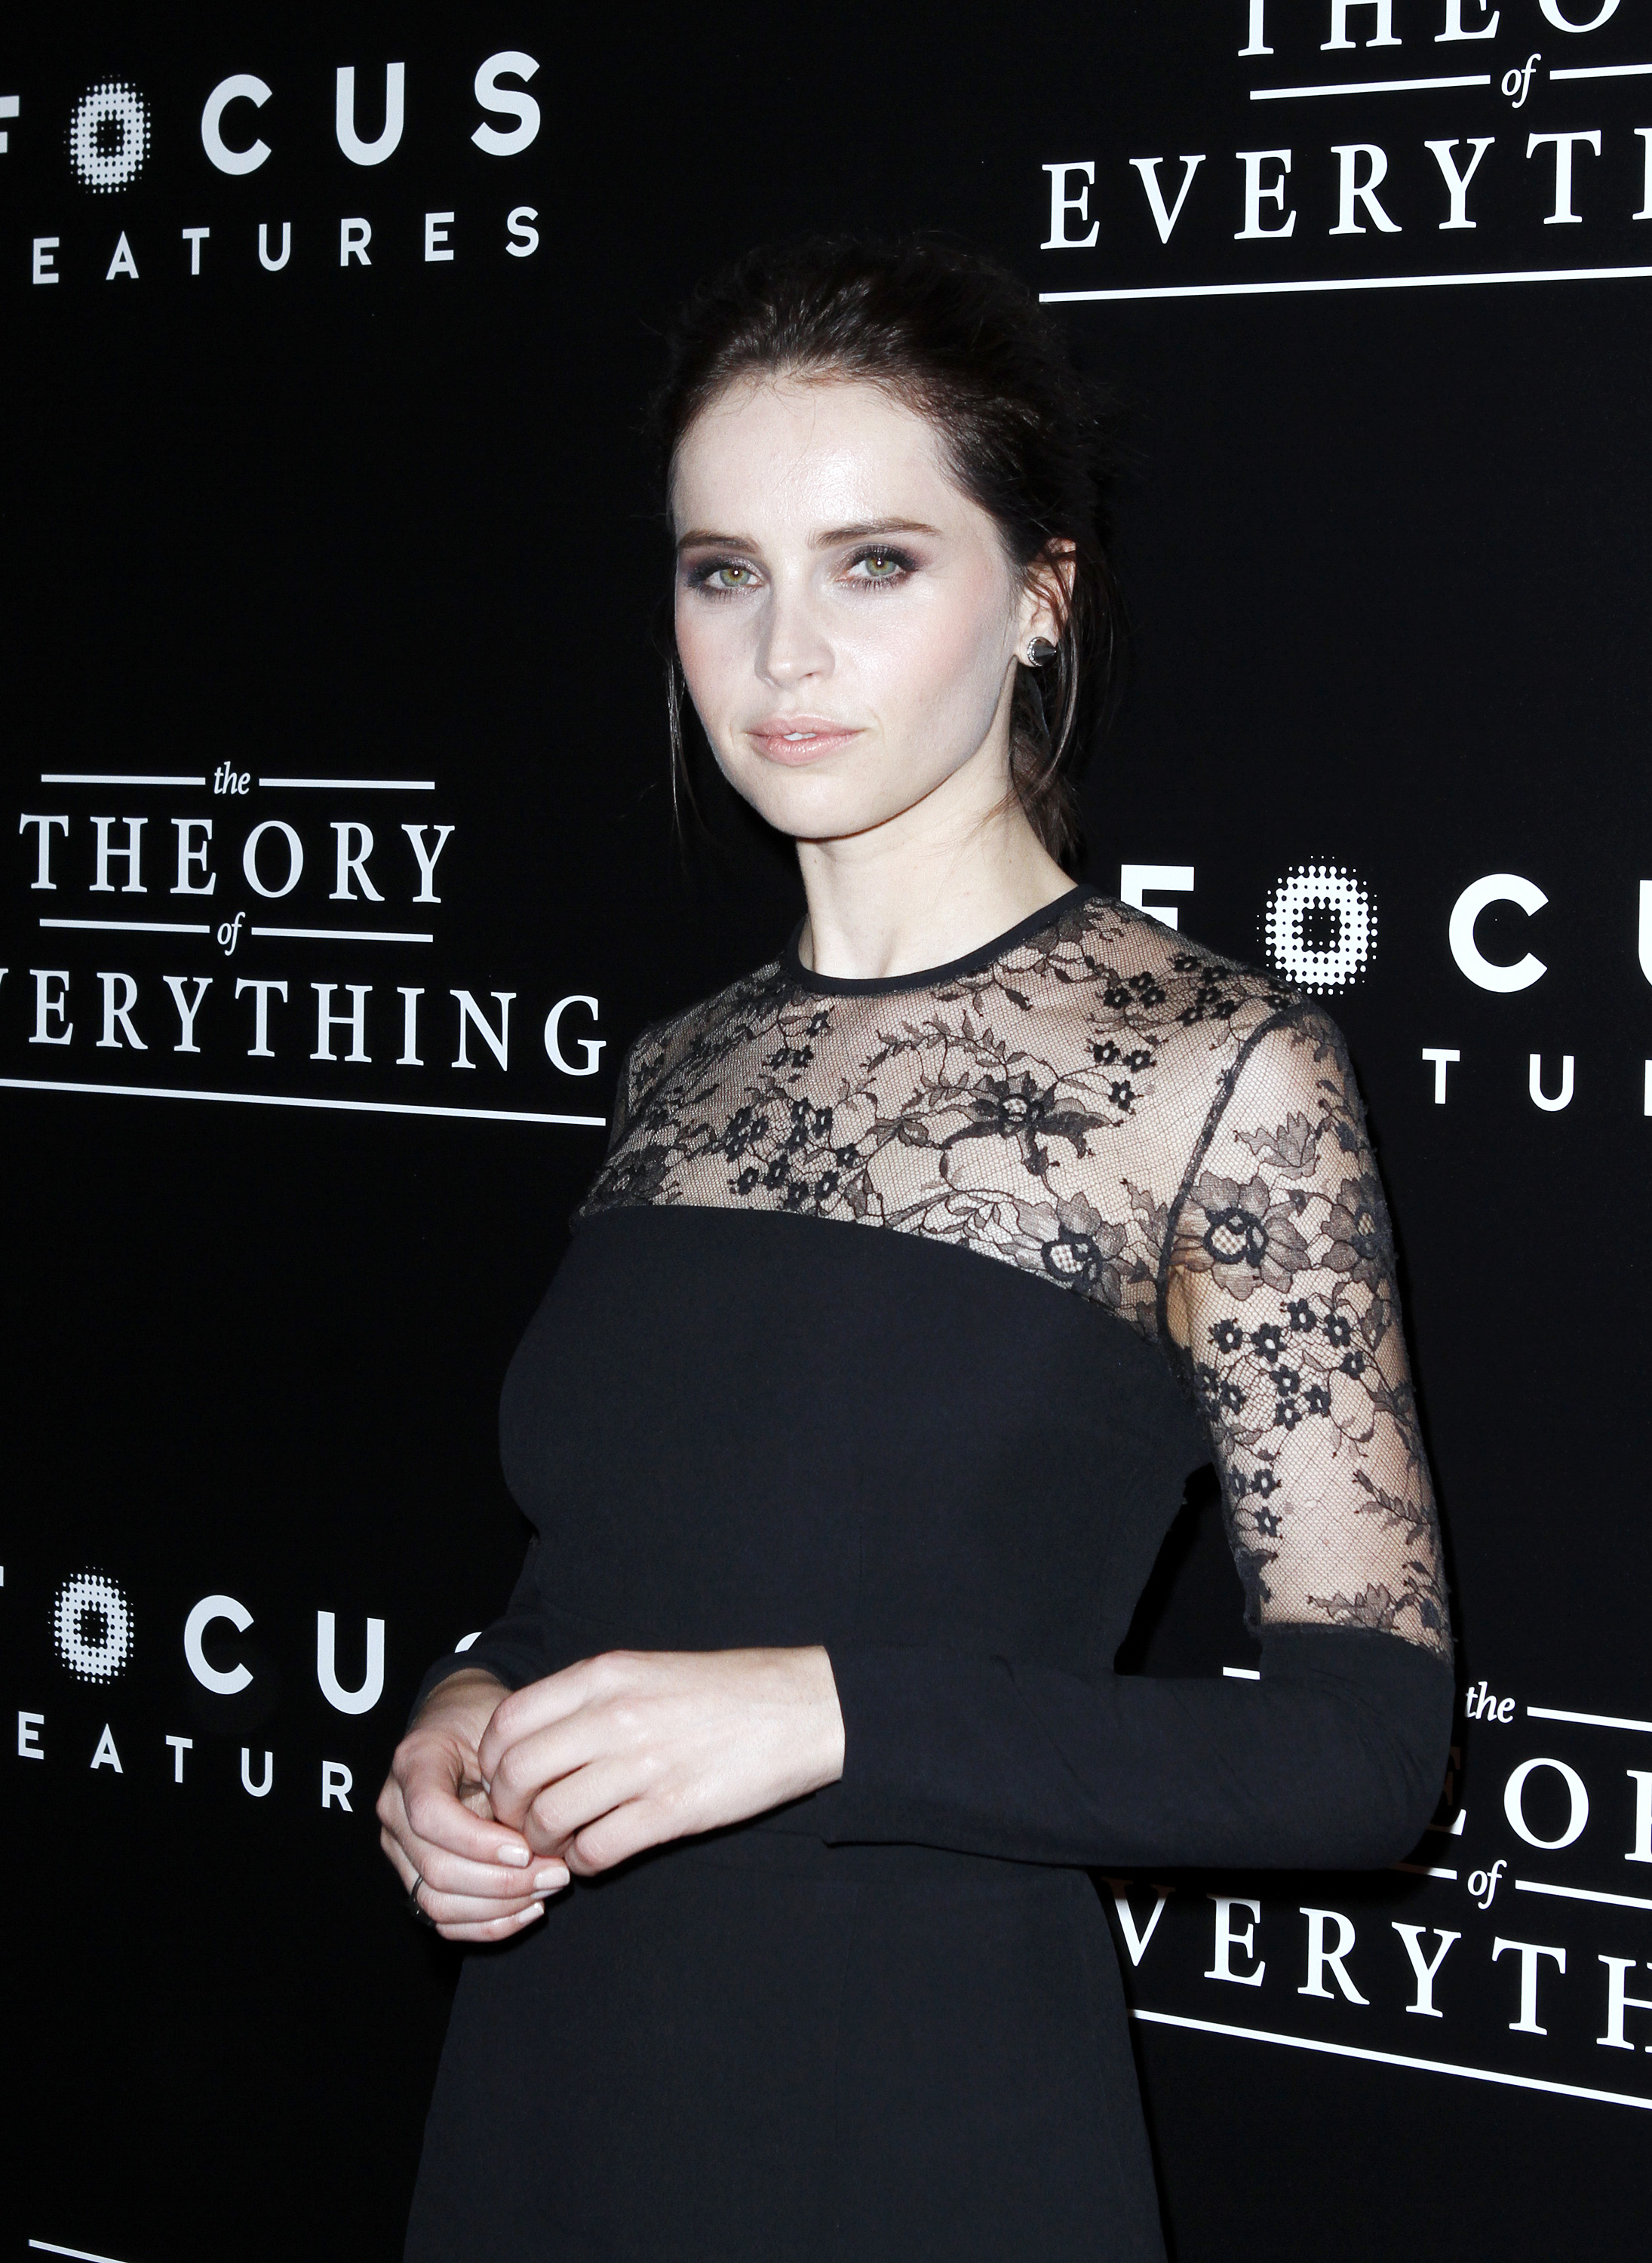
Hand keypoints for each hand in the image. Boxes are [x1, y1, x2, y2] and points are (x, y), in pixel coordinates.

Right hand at [376, 1668, 571, 1941]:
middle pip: (437, 1869)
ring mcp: (400, 1846)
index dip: (479, 1841)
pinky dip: (488, 1924)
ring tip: (548, 1889)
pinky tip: (528, 1909)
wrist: (462, 1721)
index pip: (430, 1815)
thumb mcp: (502, 1725)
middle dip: (503, 1882)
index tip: (526, 1847)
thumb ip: (511, 1770)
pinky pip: (443, 1918)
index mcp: (414, 1762)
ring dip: (499, 1907)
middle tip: (556, 1873)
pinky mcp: (414, 1873)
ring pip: (437, 1902)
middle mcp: (395, 1808)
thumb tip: (535, 1832)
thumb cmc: (488, 1720)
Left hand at [478, 1646, 845, 1877]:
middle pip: (515, 1775)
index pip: (507, 1721)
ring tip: (558, 1843)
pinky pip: (596, 1850)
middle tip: (522, 1821)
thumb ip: (589, 1699)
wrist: (802, 1708)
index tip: (504, 1779)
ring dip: (542, 1841)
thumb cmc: (725, 1690)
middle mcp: (613, 1716)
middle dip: (507, 1809)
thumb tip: (533, 1743)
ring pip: (547, 1818)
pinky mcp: (671, 1811)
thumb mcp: (647, 1670)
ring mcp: (641, 1765)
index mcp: (604, 1675)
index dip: (492, 1761)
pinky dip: (583, 1862)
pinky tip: (594, 1855)